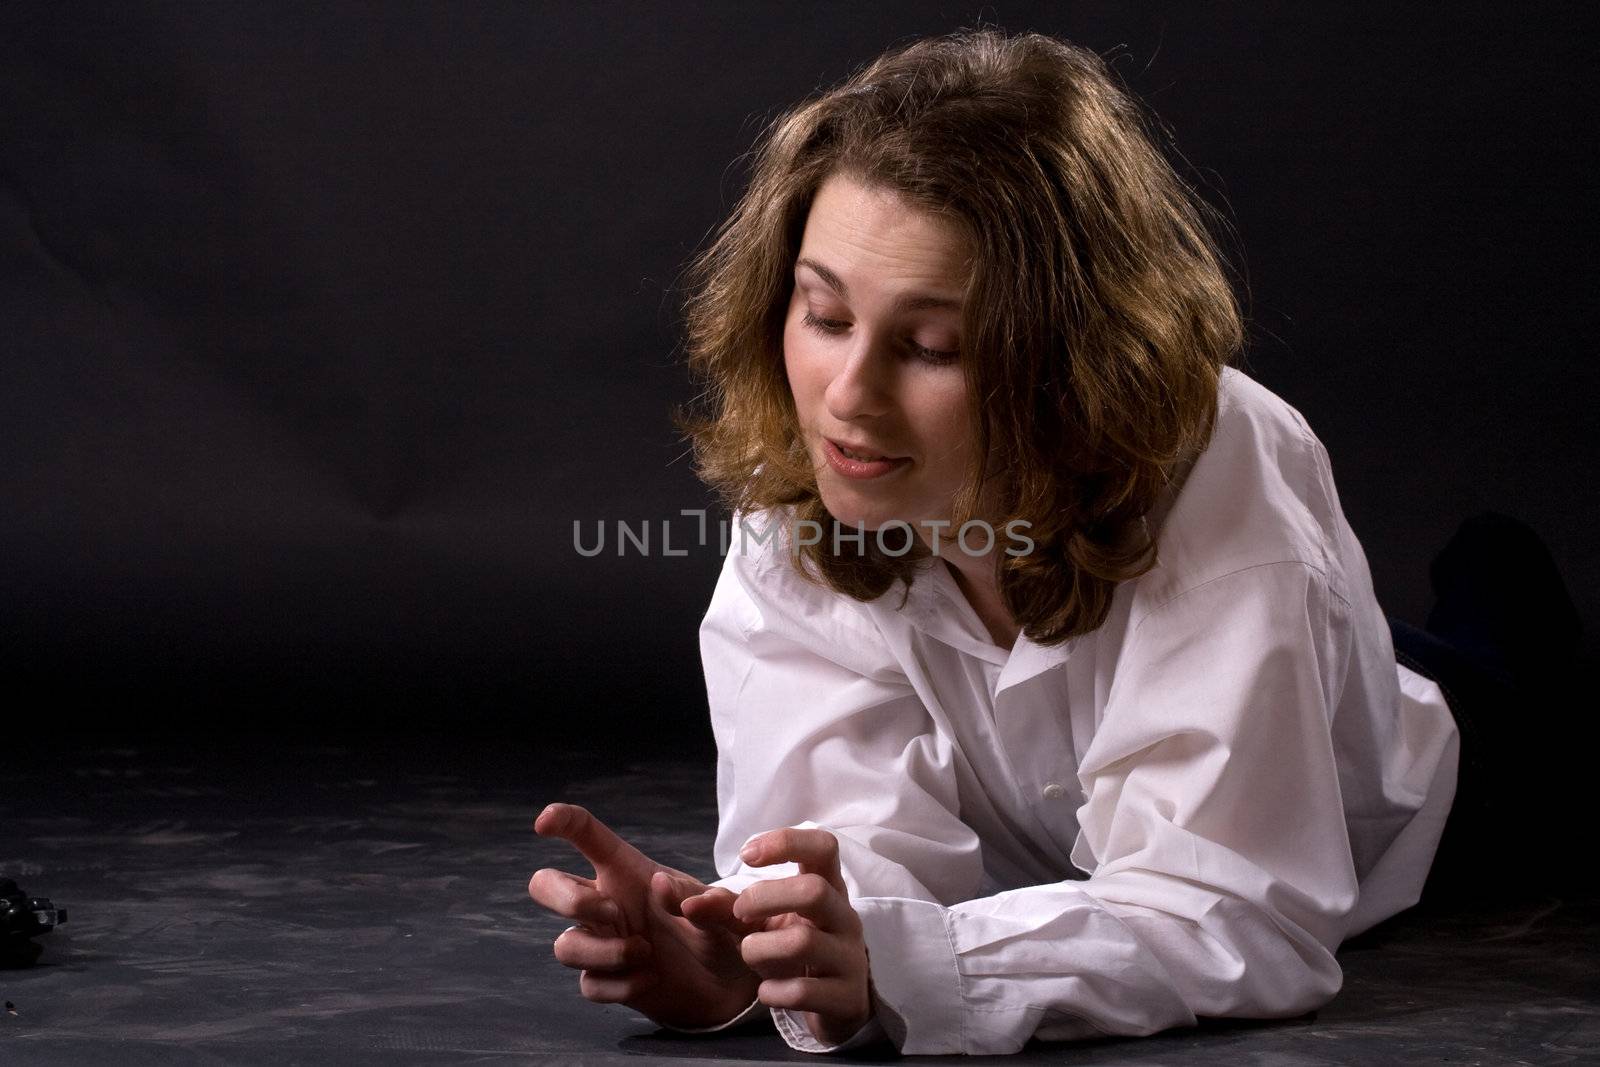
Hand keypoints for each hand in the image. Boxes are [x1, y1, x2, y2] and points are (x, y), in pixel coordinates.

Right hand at [529, 802, 763, 1028]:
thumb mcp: (723, 912)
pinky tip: (649, 980)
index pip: (587, 835)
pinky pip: (588, 984)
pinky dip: (618, 986)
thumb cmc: (721, 931)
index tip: (543, 824)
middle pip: (545, 885)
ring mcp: (603, 942)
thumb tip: (660, 885)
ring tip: (645, 953)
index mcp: (629, 871)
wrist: (729, 984)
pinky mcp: (607, 979)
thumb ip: (702, 900)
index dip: (562, 821)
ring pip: (563, 946)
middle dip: (567, 899)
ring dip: (602, 952)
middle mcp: (607, 902)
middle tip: (613, 912)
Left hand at [733, 827, 873, 1046]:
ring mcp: (849, 958)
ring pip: (804, 942)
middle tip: (740, 913)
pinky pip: (803, 991)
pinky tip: (766, 992)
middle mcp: (844, 917)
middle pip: (814, 890)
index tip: (746, 856)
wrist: (836, 1003)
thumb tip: (687, 903)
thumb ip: (725, 908)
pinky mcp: (846, 998)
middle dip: (765, 898)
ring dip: (760, 948)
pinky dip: (773, 992)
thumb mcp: (762, 923)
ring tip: (750, 953)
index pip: (823, 846)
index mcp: (828, 887)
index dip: (785, 842)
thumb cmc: (793, 949)